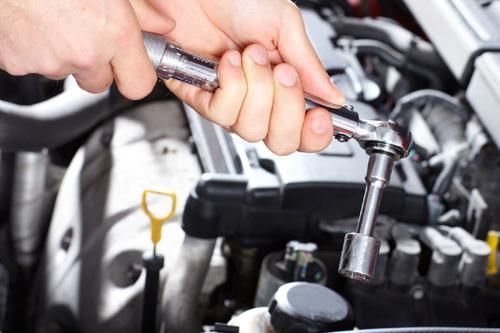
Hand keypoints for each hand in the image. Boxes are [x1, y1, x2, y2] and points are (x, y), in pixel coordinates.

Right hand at [0, 0, 173, 98]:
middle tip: (86, 33)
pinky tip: (34, 24)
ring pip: (67, 73)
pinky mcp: (18, 63)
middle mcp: (84, 54)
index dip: (135, 76)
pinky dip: (35, 51)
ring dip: (65, 55)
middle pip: (100, 83)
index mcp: (114, 34)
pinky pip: (35, 66)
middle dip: (97, 65)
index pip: (139, 85)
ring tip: (55, 20)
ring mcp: (50, 61)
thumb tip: (163, 25)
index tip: (132, 67)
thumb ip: (142, 11)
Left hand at [149, 0, 343, 154]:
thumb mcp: (285, 26)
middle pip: (281, 141)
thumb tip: (333, 98)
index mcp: (286, 86)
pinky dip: (230, 85)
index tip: (319, 116)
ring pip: (251, 129)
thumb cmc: (237, 0)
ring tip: (251, 56)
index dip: (315, 133)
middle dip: (286, 109)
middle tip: (283, 73)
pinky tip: (229, 62)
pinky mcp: (203, 99)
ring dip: (255, 89)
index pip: (305, 131)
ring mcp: (233, 102)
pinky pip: (222, 115)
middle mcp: (260, 100)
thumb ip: (310, 66)